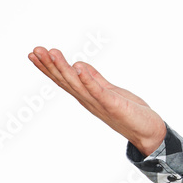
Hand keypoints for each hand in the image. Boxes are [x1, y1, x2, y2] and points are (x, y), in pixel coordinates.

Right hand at [28, 47, 166, 155]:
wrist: (148, 131)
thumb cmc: (130, 112)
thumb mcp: (110, 91)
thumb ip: (95, 79)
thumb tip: (79, 65)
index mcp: (87, 96)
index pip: (64, 80)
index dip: (48, 67)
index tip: (34, 53)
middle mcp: (89, 100)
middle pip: (65, 81)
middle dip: (50, 65)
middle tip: (36, 50)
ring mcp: (100, 103)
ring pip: (77, 84)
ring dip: (64, 68)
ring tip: (52, 53)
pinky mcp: (113, 105)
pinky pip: (98, 91)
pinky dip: (88, 79)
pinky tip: (79, 67)